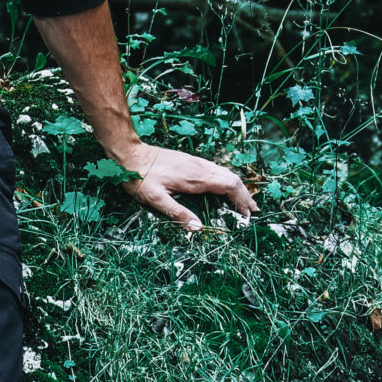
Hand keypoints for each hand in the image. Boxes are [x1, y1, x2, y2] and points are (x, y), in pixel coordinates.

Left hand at [116, 143, 256, 232]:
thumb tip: (198, 228)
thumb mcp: (155, 199)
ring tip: (243, 202)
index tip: (247, 214)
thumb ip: (178, 213)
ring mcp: (195, 162)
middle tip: (253, 211)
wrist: (129, 153)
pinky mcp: (190, 160)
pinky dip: (226, 181)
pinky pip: (216, 170)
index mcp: (196, 178)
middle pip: (232, 179)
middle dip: (245, 195)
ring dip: (237, 187)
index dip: (241, 200)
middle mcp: (200, 167)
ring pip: (225, 173)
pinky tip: (224, 189)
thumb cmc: (140, 177)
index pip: (229, 186)